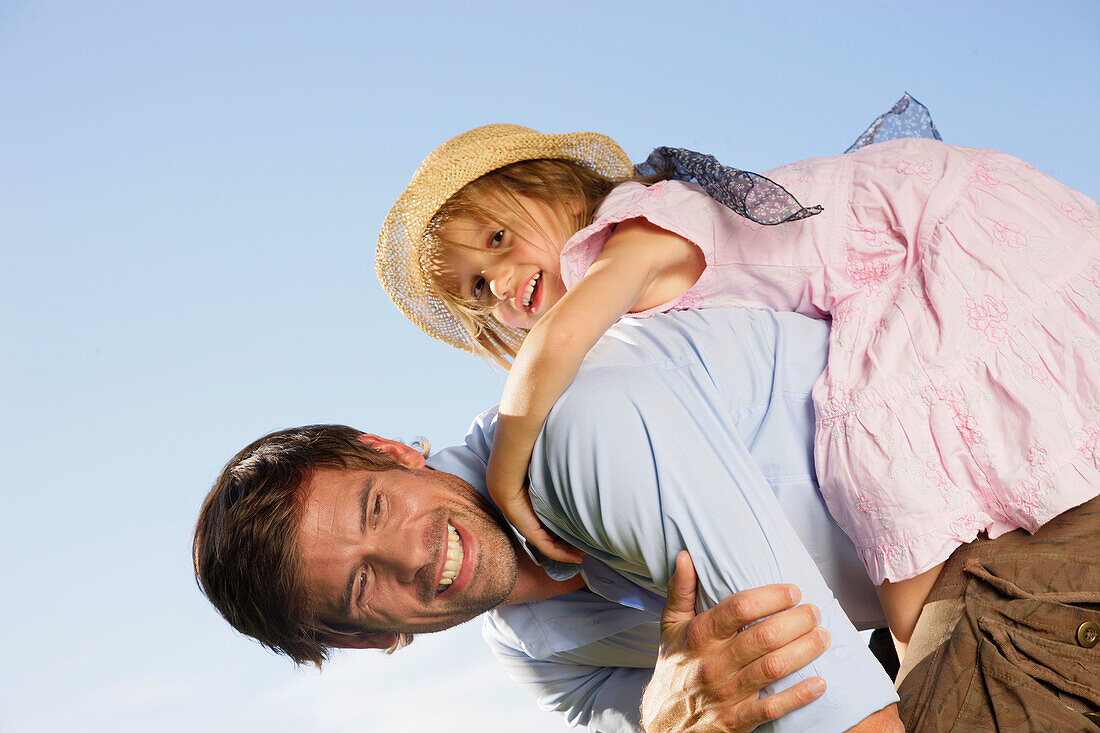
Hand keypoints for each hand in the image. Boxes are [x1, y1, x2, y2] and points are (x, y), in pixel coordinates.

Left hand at [487, 439, 583, 563]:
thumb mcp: (551, 479)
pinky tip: (575, 557)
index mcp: (538, 507)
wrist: (509, 473)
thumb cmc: (531, 470)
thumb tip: (580, 476)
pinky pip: (548, 549)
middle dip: (573, 545)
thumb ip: (563, 483)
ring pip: (553, 546)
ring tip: (585, 553)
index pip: (556, 524)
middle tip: (589, 546)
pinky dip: (562, 555)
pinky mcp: (530, 533)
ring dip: (569, 552)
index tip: (587, 533)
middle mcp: (534, 519)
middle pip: (556, 538)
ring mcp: (531, 528)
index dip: (571, 531)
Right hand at [641, 551, 829, 732]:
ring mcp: (725, 693)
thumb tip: (685, 555)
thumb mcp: (670, 626)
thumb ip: (680, 590)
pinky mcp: (736, 720)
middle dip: (796, 621)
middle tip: (814, 612)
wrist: (663, 721)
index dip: (770, 597)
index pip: (738, 608)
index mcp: (699, 636)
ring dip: (803, 651)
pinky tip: (819, 683)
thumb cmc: (675, 666)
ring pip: (772, 668)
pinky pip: (771, 708)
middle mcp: (713, 662)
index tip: (793, 591)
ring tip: (823, 637)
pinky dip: (798, 696)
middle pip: (762, 637)